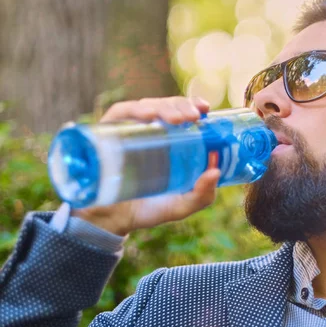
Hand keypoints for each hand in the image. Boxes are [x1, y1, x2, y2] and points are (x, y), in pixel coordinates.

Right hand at [71, 96, 220, 235]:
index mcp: (171, 141)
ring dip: (164, 107)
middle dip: (182, 105)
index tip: (206, 109)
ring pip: (148, 105)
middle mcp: (151, 130)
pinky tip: (147, 115)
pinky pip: (121, 113)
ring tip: (177, 119)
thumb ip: (202, 195)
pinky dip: (135, 109)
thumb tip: (216, 171)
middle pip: (168, 106)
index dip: (194, 105)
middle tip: (193, 117)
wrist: (112, 221)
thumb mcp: (181, 206)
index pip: (183, 113)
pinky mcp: (108, 132)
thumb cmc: (149, 209)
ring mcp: (129, 130)